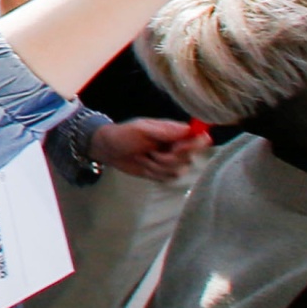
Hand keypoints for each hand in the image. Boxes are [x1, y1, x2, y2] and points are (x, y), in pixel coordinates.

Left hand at [92, 117, 209, 181]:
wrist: (109, 150)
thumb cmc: (124, 134)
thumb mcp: (142, 129)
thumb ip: (165, 131)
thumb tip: (189, 128)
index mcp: (174, 132)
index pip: (197, 138)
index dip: (193, 145)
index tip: (177, 147)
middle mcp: (177, 146)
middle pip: (188, 158)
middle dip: (167, 158)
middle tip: (150, 151)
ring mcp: (171, 161)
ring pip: (177, 171)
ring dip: (157, 166)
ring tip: (144, 157)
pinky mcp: (164, 173)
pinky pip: (168, 179)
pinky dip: (154, 174)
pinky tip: (144, 165)